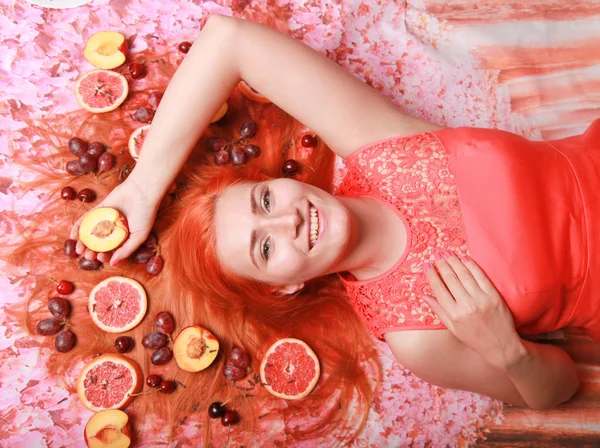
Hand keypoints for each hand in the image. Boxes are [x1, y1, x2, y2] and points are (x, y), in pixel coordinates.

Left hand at [69, 177, 160, 265]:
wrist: (142, 191)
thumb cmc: (145, 214)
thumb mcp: (139, 236)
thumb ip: (126, 250)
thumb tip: (112, 264)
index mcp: (124, 238)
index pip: (111, 251)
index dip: (104, 256)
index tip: (99, 257)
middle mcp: (113, 230)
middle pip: (99, 244)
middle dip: (92, 251)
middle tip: (87, 255)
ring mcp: (105, 220)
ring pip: (91, 233)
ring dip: (83, 242)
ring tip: (78, 249)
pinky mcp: (99, 209)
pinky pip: (86, 219)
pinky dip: (78, 227)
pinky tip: (73, 236)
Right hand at [424, 252, 519, 369]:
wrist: (502, 346)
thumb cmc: (475, 339)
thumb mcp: (453, 329)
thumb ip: (439, 311)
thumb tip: (424, 296)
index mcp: (454, 314)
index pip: (439, 289)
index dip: (432, 275)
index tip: (426, 265)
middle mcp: (466, 305)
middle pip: (451, 279)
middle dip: (442, 264)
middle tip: (436, 254)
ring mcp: (481, 299)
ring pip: (464, 275)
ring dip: (454, 262)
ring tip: (447, 253)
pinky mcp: (493, 296)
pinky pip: (481, 277)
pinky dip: (472, 266)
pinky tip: (465, 259)